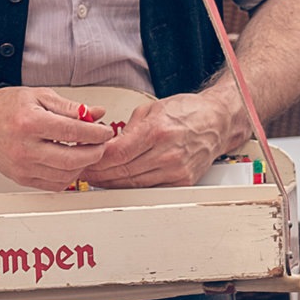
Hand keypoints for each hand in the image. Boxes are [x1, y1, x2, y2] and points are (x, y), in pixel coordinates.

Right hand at [0, 88, 113, 190]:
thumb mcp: (39, 96)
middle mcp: (24, 148)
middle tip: (100, 145)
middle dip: (94, 153)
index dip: (96, 133)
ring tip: (85, 152)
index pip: (73, 132)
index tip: (104, 132)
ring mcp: (22, 166)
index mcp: (30, 123)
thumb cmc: (5, 107)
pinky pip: (54, 185)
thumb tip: (96, 114)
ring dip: (82, 165)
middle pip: (72, 159)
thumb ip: (70, 107)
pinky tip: (70, 163)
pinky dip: (68, 176)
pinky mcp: (21, 178)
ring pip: (65, 175)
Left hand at [85, 85, 249, 188]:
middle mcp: (168, 153)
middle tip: (83, 171)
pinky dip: (130, 188)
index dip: (95, 160)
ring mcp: (176, 170)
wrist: (217, 121)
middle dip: (97, 173)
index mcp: (157, 131)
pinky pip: (148, 190)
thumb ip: (126, 129)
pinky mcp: (182, 182)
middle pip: (121, 172)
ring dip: (110, 183)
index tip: (83, 158)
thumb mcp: (151, 110)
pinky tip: (118, 183)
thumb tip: (104, 143)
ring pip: (132, 184)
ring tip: (96, 178)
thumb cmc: (187, 112)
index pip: (116, 154)